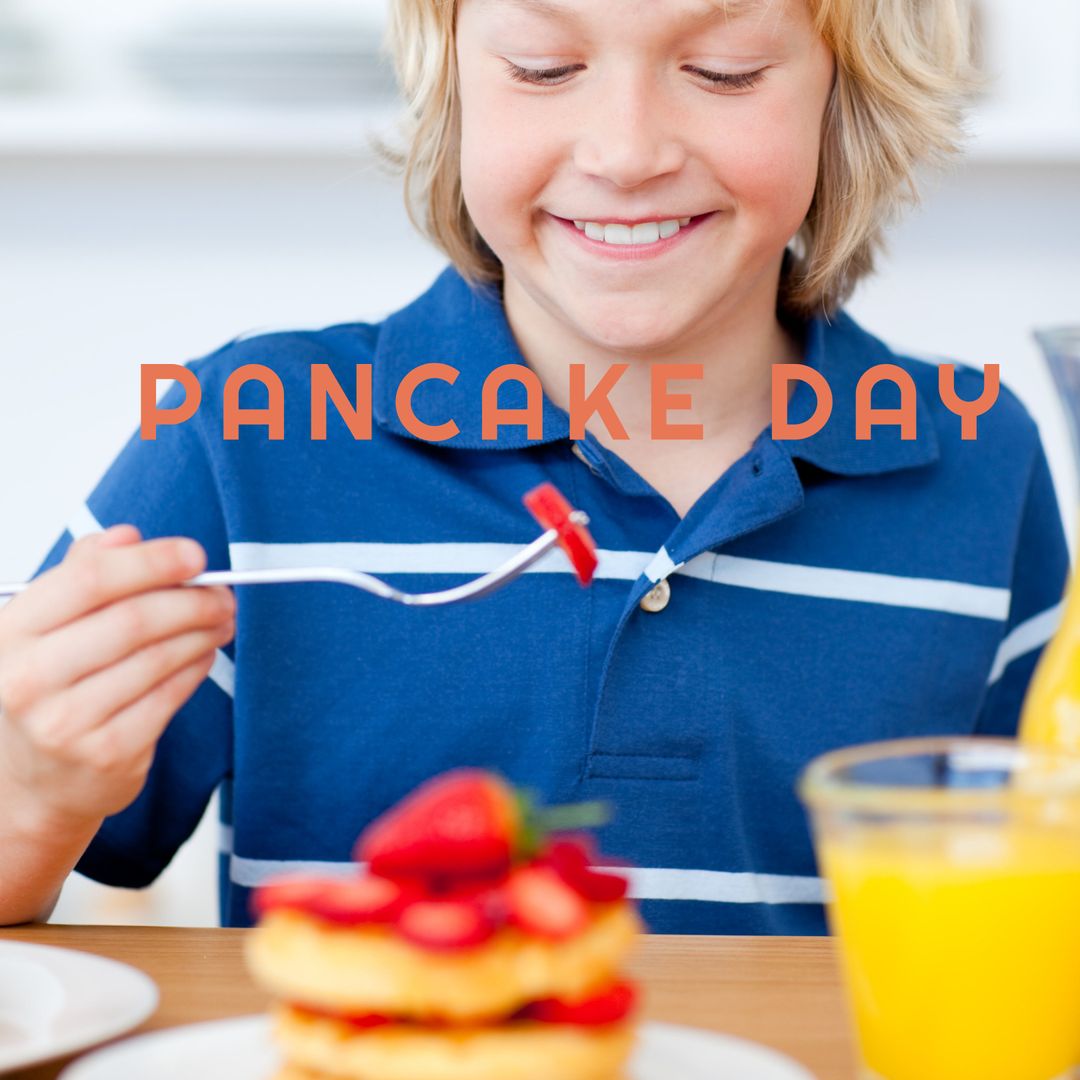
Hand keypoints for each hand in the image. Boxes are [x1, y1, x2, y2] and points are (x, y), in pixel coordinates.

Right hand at [0, 525, 234, 832]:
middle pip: (134, 620)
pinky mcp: (106, 754)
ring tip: (221, 620)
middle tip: (222, 594)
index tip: (195, 555)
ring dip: (203, 632)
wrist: (29, 782)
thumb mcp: (44, 627)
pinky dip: (196, 668)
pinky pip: (170, 697)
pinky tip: (203, 654)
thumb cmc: (45, 689)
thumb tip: (127, 536)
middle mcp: (29, 678)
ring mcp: (66, 722)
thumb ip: (82, 574)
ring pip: (158, 658)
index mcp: (10, 632)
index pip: (90, 580)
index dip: (152, 561)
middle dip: (192, 600)